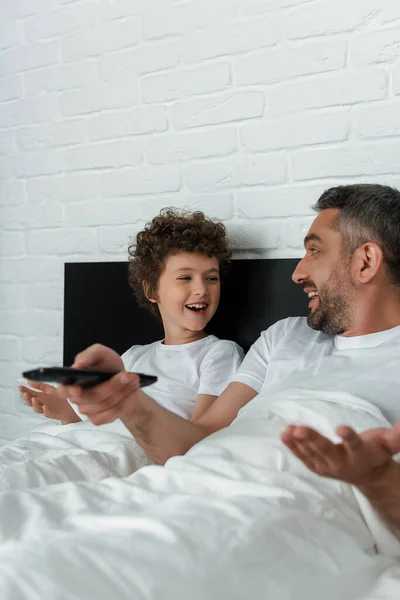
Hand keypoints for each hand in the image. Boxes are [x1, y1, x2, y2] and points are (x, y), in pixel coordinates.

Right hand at [18, 381, 80, 424]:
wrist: (68, 408)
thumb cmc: (58, 399)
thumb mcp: (49, 389)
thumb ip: (39, 385)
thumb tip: (29, 381)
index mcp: (40, 397)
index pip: (30, 394)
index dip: (24, 391)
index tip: (20, 387)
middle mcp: (41, 403)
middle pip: (30, 402)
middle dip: (27, 398)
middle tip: (25, 394)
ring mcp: (46, 409)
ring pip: (37, 409)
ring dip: (34, 404)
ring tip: (34, 399)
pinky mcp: (52, 414)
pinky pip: (47, 413)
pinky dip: (45, 411)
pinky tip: (45, 407)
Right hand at [59, 344, 139, 425]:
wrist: (124, 379)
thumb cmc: (107, 366)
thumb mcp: (100, 353)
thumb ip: (88, 355)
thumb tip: (78, 364)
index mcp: (71, 381)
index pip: (63, 390)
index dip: (68, 391)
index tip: (77, 389)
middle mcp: (77, 398)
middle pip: (90, 397)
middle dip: (110, 385)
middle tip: (125, 375)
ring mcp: (88, 410)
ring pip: (104, 404)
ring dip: (121, 392)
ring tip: (132, 380)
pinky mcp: (99, 418)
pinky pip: (110, 414)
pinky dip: (123, 401)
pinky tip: (130, 391)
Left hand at [281, 421, 399, 486]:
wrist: (369, 475)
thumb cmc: (376, 453)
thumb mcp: (389, 444)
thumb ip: (397, 436)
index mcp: (360, 455)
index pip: (354, 445)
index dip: (348, 437)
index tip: (341, 427)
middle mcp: (343, 463)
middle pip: (326, 450)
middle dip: (312, 440)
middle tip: (299, 429)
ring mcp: (328, 466)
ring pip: (312, 453)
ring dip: (299, 442)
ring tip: (289, 430)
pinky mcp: (317, 467)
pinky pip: (303, 457)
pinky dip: (293, 447)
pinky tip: (285, 434)